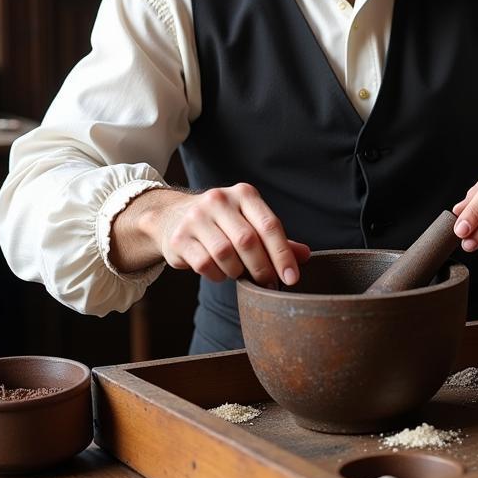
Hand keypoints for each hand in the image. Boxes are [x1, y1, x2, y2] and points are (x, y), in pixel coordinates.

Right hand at [112, 184, 309, 286]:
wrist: (171, 217)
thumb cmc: (221, 223)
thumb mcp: (249, 222)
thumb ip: (275, 239)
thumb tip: (305, 256)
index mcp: (244, 194)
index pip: (269, 225)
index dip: (283, 254)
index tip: (292, 278)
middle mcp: (219, 200)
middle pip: (248, 241)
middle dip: (262, 268)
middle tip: (268, 284)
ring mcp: (196, 217)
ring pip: (226, 254)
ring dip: (237, 271)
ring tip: (239, 273)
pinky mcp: (179, 237)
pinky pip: (205, 264)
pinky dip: (217, 275)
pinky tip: (219, 272)